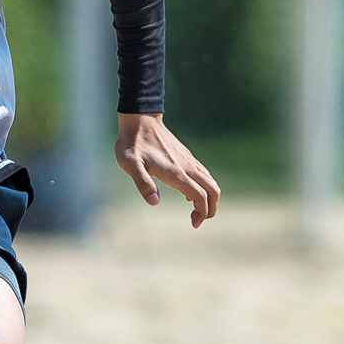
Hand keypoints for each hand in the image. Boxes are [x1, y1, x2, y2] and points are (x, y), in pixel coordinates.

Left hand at [115, 113, 219, 227]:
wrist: (140, 120)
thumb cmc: (132, 144)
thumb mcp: (130, 165)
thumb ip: (142, 183)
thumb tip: (155, 202)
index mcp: (175, 172)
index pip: (200, 195)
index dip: (201, 212)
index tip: (193, 224)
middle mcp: (187, 166)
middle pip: (213, 189)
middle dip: (211, 208)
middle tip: (198, 220)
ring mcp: (188, 160)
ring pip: (210, 182)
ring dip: (210, 199)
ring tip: (195, 211)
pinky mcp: (186, 157)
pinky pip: (203, 175)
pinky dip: (204, 188)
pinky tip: (189, 194)